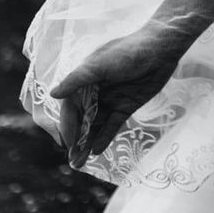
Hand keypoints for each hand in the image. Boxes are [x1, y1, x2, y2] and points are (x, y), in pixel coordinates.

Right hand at [48, 21, 199, 168]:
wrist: (161, 49)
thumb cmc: (127, 52)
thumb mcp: (98, 65)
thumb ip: (76, 80)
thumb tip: (52, 93)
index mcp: (84, 79)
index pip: (71, 107)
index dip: (67, 126)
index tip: (66, 143)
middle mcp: (95, 91)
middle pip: (82, 119)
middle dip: (76, 139)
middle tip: (72, 160)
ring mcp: (111, 100)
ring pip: (96, 125)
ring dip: (88, 142)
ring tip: (81, 162)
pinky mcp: (126, 106)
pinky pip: (113, 125)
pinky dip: (105, 137)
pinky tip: (97, 151)